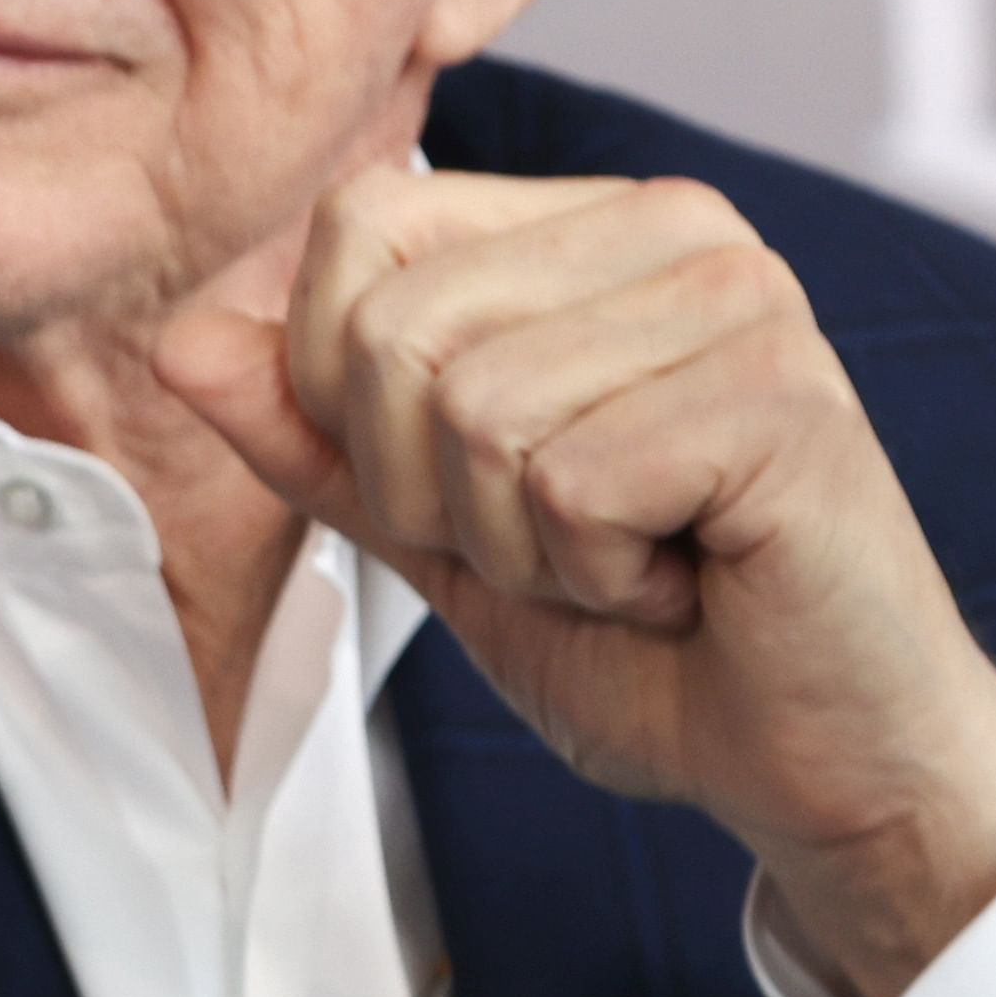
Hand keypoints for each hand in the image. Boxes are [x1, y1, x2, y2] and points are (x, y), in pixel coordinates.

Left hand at [154, 165, 995, 996]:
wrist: (814, 768)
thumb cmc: (646, 646)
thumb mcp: (432, 534)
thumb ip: (313, 436)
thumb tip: (182, 341)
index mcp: (587, 230)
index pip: (357, 228)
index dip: (347, 396)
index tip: (470, 487)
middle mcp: (676, 229)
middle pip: (395, 329)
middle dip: (434, 492)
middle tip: (565, 546)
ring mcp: (741, 300)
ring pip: (474, 413)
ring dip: (522, 547)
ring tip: (636, 563)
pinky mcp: (783, 397)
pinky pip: (566, 485)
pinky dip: (599, 576)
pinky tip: (689, 583)